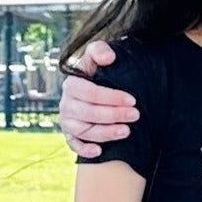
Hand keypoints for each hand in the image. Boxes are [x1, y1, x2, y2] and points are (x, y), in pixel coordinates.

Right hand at [57, 39, 139, 157]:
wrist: (93, 85)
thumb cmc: (97, 71)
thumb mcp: (97, 55)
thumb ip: (100, 50)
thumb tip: (108, 58)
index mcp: (72, 84)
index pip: (90, 92)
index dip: (112, 97)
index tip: (132, 100)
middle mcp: (66, 103)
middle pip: (89, 113)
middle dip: (114, 115)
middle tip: (135, 115)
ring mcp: (67, 121)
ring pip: (84, 131)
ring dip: (105, 133)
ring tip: (126, 131)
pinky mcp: (70, 134)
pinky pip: (73, 145)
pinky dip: (84, 150)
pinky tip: (99, 151)